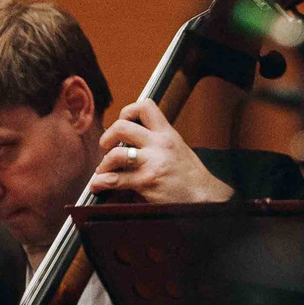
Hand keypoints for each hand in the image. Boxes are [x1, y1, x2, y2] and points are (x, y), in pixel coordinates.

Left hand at [90, 98, 231, 201]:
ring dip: (104, 163)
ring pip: (116, 154)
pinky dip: (101, 182)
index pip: (145, 106)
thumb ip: (157, 140)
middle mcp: (159, 144)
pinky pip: (116, 180)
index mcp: (167, 133)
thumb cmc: (190, 176)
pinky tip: (99, 185)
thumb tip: (131, 139)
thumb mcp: (177, 148)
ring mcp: (152, 163)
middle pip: (122, 127)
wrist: (205, 197)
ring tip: (104, 170)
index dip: (127, 112)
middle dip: (108, 137)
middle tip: (107, 147)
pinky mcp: (146, 182)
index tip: (123, 123)